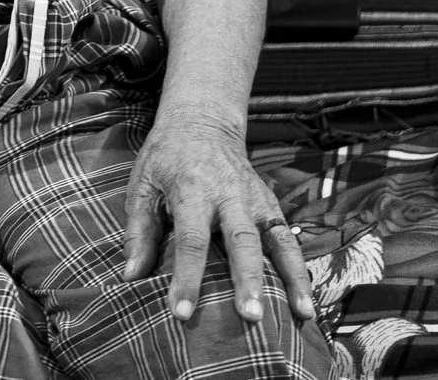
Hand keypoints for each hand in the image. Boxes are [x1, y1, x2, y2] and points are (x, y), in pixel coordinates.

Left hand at [120, 111, 315, 325]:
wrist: (202, 121)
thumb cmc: (166, 158)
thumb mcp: (142, 185)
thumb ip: (139, 232)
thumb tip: (131, 276)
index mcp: (192, 190)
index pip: (190, 240)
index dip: (187, 278)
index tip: (182, 312)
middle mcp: (229, 195)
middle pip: (241, 240)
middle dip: (247, 279)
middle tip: (250, 316)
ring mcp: (255, 199)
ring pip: (277, 240)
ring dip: (291, 278)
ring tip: (302, 314)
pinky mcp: (271, 204)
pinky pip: (289, 238)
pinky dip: (300, 269)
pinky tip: (307, 300)